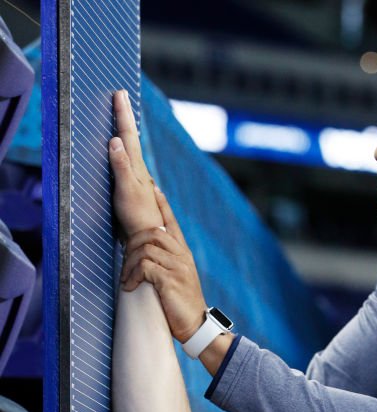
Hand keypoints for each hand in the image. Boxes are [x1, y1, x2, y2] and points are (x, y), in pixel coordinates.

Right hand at [109, 90, 161, 236]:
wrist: (147, 239)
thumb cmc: (138, 217)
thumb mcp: (127, 190)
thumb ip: (121, 165)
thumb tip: (115, 140)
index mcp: (136, 167)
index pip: (128, 135)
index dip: (123, 115)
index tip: (120, 93)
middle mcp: (138, 171)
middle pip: (130, 139)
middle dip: (124, 117)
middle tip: (122, 97)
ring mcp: (136, 181)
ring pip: (129, 151)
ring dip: (125, 133)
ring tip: (122, 119)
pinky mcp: (132, 192)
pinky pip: (126, 164)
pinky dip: (123, 152)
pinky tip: (123, 154)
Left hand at [120, 190, 206, 341]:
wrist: (197, 326)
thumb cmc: (181, 304)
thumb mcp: (176, 279)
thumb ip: (166, 263)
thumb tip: (145, 255)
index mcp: (184, 253)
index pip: (172, 222)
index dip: (163, 205)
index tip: (154, 188)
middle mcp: (182, 256)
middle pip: (152, 232)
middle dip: (132, 243)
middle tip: (124, 259)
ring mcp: (177, 267)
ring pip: (145, 249)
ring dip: (129, 263)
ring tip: (125, 278)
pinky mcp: (170, 280)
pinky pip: (145, 267)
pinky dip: (133, 276)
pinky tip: (130, 287)